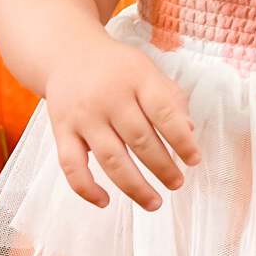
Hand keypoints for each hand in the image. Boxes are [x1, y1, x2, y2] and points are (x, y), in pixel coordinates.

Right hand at [45, 38, 199, 210]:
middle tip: (177, 183)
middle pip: (140, 140)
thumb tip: (189, 133)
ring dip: (134, 186)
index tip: (194, 161)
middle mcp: (108, 97)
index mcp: (136, 78)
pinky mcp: (62, 131)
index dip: (182, 140)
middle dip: (162, 167)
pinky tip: (105, 201)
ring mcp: (83, 116)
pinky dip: (86, 188)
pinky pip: (71, 165)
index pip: (164, 112)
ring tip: (154, 202)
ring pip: (110, 158)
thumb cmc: (116, 69)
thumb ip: (171, 99)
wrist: (66, 53)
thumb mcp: (148, 71)